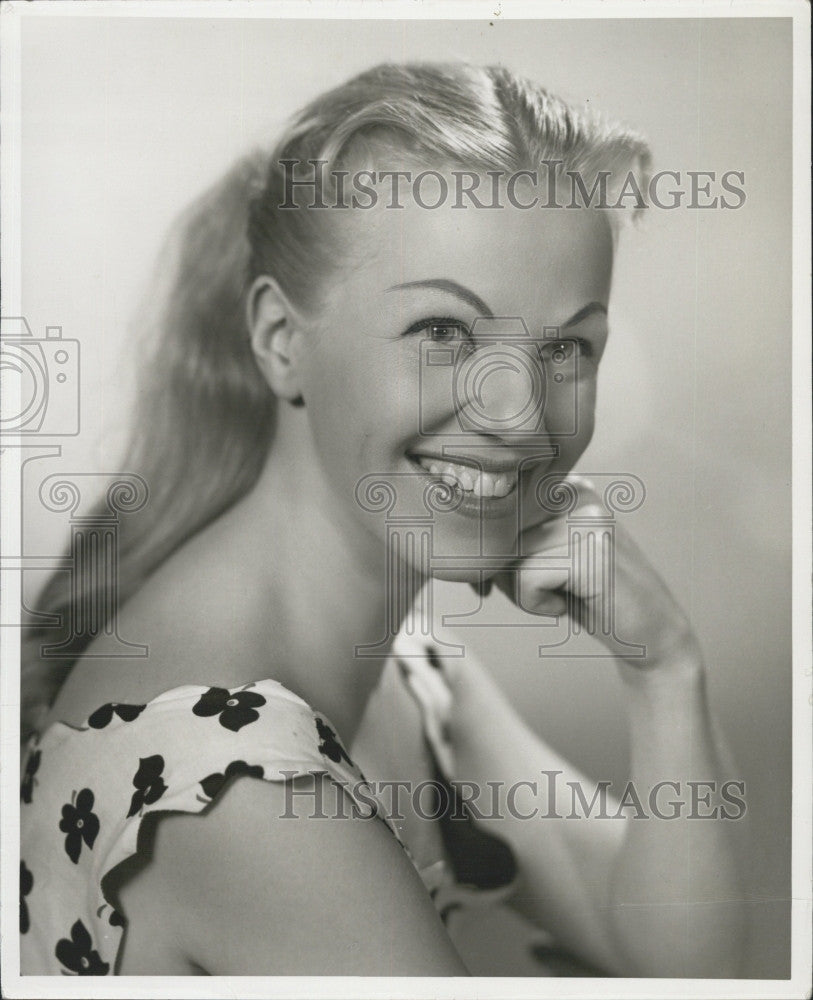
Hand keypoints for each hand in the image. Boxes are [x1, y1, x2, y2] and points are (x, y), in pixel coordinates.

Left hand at [491, 476, 702, 673]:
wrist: (649, 632)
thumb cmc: (587, 596)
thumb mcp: (541, 559)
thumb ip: (506, 542)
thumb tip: (460, 548)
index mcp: (563, 487)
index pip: (498, 510)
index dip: (488, 552)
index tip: (489, 583)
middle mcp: (575, 493)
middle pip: (500, 532)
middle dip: (504, 573)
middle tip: (541, 594)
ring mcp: (585, 519)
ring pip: (509, 557)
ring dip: (522, 592)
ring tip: (561, 597)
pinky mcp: (589, 552)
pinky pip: (527, 580)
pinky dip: (537, 604)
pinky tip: (567, 606)